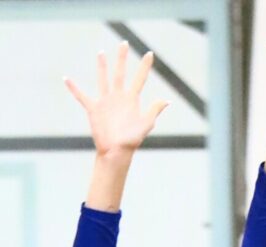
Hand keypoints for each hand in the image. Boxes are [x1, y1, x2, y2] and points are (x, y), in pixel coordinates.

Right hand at [64, 42, 167, 156]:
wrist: (115, 152)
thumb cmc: (131, 141)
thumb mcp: (145, 125)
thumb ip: (153, 112)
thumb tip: (166, 101)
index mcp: (132, 100)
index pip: (139, 79)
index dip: (145, 67)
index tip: (150, 54)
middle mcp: (119, 98)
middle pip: (120, 73)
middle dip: (122, 59)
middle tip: (124, 43)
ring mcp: (105, 102)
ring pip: (103, 79)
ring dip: (102, 67)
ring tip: (101, 53)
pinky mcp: (93, 109)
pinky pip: (81, 96)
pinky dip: (74, 88)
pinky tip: (66, 79)